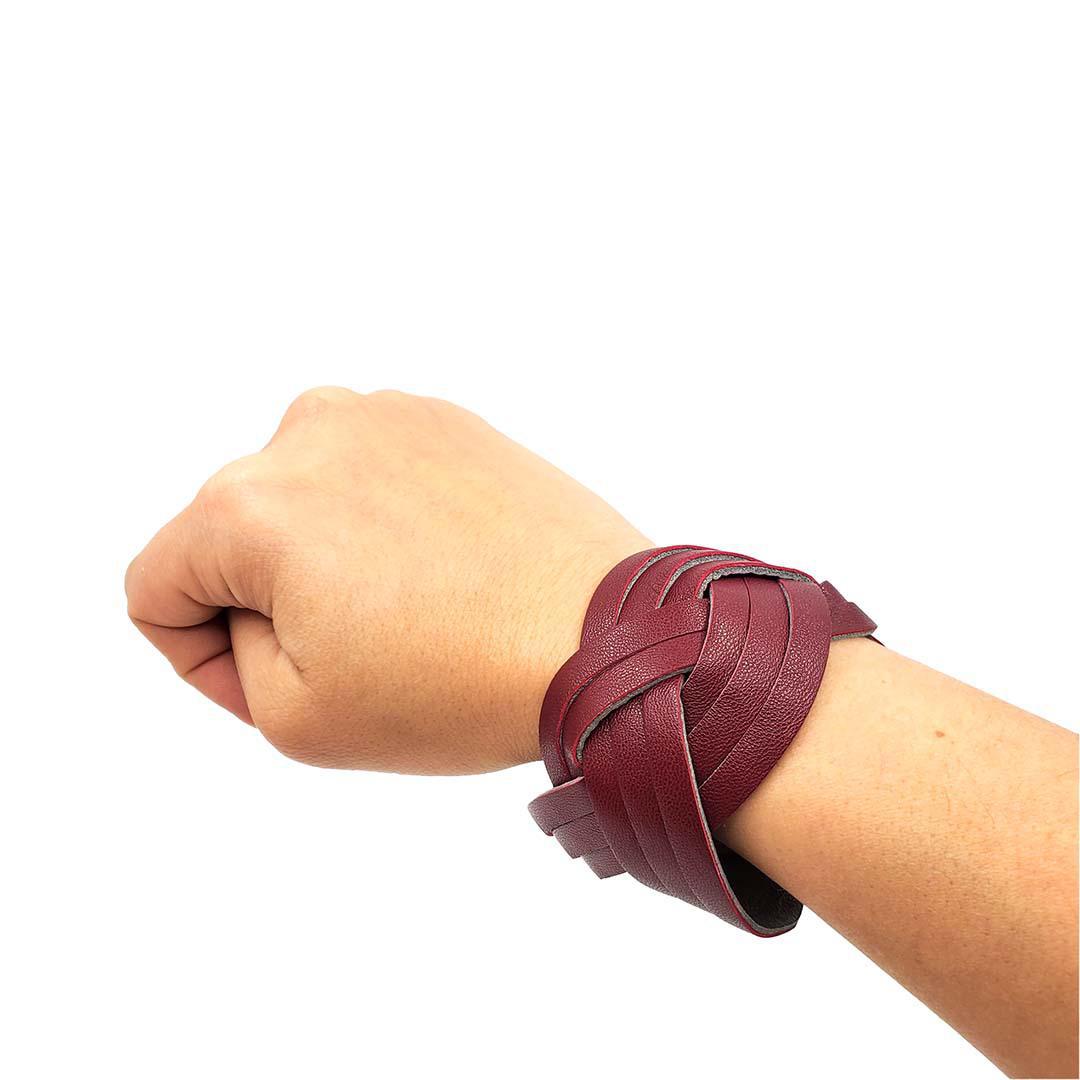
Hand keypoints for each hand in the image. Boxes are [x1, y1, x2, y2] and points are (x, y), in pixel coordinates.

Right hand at [126, 388, 648, 772]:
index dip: (201, 658)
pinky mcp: (444, 417)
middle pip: (230, 537)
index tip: (277, 684)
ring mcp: (384, 413)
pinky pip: (371, 477)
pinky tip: (443, 570)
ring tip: (409, 609)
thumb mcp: (296, 718)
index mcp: (247, 503)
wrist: (605, 638)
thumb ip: (224, 649)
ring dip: (327, 557)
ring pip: (300, 501)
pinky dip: (384, 523)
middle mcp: (307, 431)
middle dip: (268, 602)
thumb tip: (245, 594)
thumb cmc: (460, 685)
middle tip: (359, 654)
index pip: (155, 585)